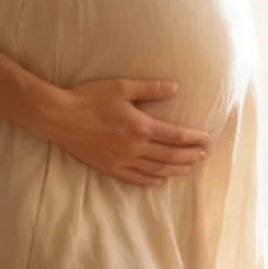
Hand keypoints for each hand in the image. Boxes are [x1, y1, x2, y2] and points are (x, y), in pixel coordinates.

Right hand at [36, 79, 212, 186]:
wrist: (60, 117)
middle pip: (170, 156)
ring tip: (188, 168)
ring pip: (156, 170)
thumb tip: (175, 88)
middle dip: (190, 156)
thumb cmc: (90, 98)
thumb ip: (151, 89)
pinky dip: (152, 181)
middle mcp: (136, 147)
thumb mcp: (122, 87)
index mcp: (141, 126)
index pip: (176, 136)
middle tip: (203, 155)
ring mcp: (123, 160)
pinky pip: (136, 178)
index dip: (194, 139)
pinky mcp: (110, 168)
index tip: (207, 139)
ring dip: (176, 170)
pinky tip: (161, 181)